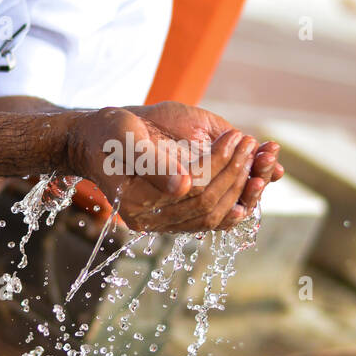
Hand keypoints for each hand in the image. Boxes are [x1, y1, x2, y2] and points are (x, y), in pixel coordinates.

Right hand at [65, 103, 281, 232]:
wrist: (94, 142)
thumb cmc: (107, 134)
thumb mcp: (126, 139)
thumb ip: (152, 162)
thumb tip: (183, 185)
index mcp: (137, 204)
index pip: (191, 191)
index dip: (218, 164)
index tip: (236, 136)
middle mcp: (152, 220)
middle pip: (207, 206)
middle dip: (235, 173)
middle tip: (251, 143)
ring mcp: (163, 220)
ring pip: (214, 216)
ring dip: (242, 188)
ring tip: (261, 159)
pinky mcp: (174, 214)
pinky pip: (211, 217)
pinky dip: (236, 202)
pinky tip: (254, 186)